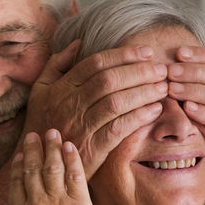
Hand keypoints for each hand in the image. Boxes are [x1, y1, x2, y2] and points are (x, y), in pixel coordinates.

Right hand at [0, 129, 101, 204]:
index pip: (17, 181)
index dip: (18, 165)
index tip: (20, 153)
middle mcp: (36, 204)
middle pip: (33, 169)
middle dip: (34, 149)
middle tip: (36, 134)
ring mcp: (58, 203)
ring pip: (52, 167)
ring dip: (52, 147)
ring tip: (53, 133)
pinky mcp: (80, 204)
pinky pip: (74, 175)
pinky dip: (71, 159)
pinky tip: (69, 146)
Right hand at [23, 41, 166, 178]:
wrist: (42, 161)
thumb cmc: (44, 122)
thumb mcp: (41, 91)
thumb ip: (56, 65)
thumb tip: (77, 44)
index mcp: (61, 88)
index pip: (96, 63)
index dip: (124, 55)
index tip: (146, 52)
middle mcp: (70, 104)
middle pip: (109, 80)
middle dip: (139, 72)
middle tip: (161, 70)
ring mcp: (80, 126)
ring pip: (116, 103)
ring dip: (143, 93)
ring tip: (163, 88)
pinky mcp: (92, 148)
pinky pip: (118, 129)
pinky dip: (138, 118)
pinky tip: (154, 110)